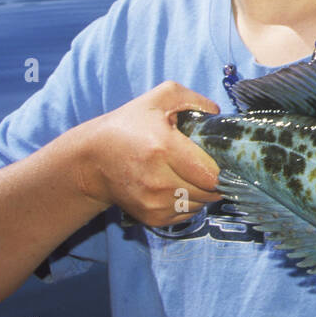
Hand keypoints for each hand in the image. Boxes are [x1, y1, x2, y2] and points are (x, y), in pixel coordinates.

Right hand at [73, 81, 222, 226]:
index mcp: (163, 149)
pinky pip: (186, 215)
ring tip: (192, 174)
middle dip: (215, 179)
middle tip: (208, 165)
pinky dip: (190, 203)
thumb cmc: (129, 126)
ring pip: (200, 204)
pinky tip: (180, 186)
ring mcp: (153, 203)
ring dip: (203, 192)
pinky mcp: (150, 218)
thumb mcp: (160, 98)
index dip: (223, 167)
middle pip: (209, 192)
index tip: (222, 158)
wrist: (92, 159)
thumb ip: (194, 100)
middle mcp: (158, 181)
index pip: (211, 173)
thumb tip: (218, 114)